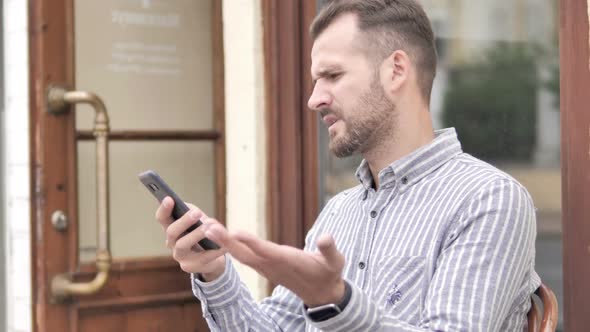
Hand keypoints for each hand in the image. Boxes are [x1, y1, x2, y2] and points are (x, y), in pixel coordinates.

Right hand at [156, 197, 226, 279]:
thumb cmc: (203, 235)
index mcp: (172, 229)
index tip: (169, 198)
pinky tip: (223, 243)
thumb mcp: (199, 221)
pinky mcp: (191, 267)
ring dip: (195, 234)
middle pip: (171, 232)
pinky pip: (203, 257)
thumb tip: (189, 207)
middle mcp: (172, 243)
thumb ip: (192, 212)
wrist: (214, 258)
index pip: (163, 218)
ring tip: (208, 228)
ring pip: (182, 244)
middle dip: (183, 221)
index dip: (164, 209)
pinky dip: (214, 249)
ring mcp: (180, 256)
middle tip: (197, 212)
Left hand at [205, 225, 345, 306]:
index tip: (236, 232)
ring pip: (241, 255)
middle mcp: (273, 265)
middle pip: (246, 253)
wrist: (322, 293)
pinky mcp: (265, 266)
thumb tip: (326, 237)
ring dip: (223, 241)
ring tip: (207, 226)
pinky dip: (230, 245)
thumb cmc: (328, 273)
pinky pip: (243, 256)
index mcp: (288, 262)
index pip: (267, 251)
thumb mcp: (335, 261)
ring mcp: (267, 268)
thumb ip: (329, 249)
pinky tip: (220, 237)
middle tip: (208, 226)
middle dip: (226, 241)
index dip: (252, 242)